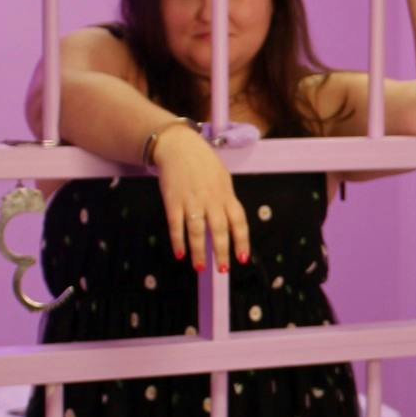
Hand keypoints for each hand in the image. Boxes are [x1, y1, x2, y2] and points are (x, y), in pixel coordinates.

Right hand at [151, 123, 249, 271]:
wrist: (179, 146)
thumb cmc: (204, 164)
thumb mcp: (222, 179)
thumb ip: (225, 201)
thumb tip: (229, 225)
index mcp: (226, 195)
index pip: (239, 222)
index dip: (242, 241)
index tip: (242, 258)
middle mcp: (211, 199)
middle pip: (219, 229)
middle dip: (221, 251)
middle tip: (222, 270)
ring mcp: (191, 200)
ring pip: (196, 230)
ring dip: (198, 251)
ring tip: (200, 267)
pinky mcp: (173, 200)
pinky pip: (176, 224)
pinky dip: (178, 240)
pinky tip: (180, 253)